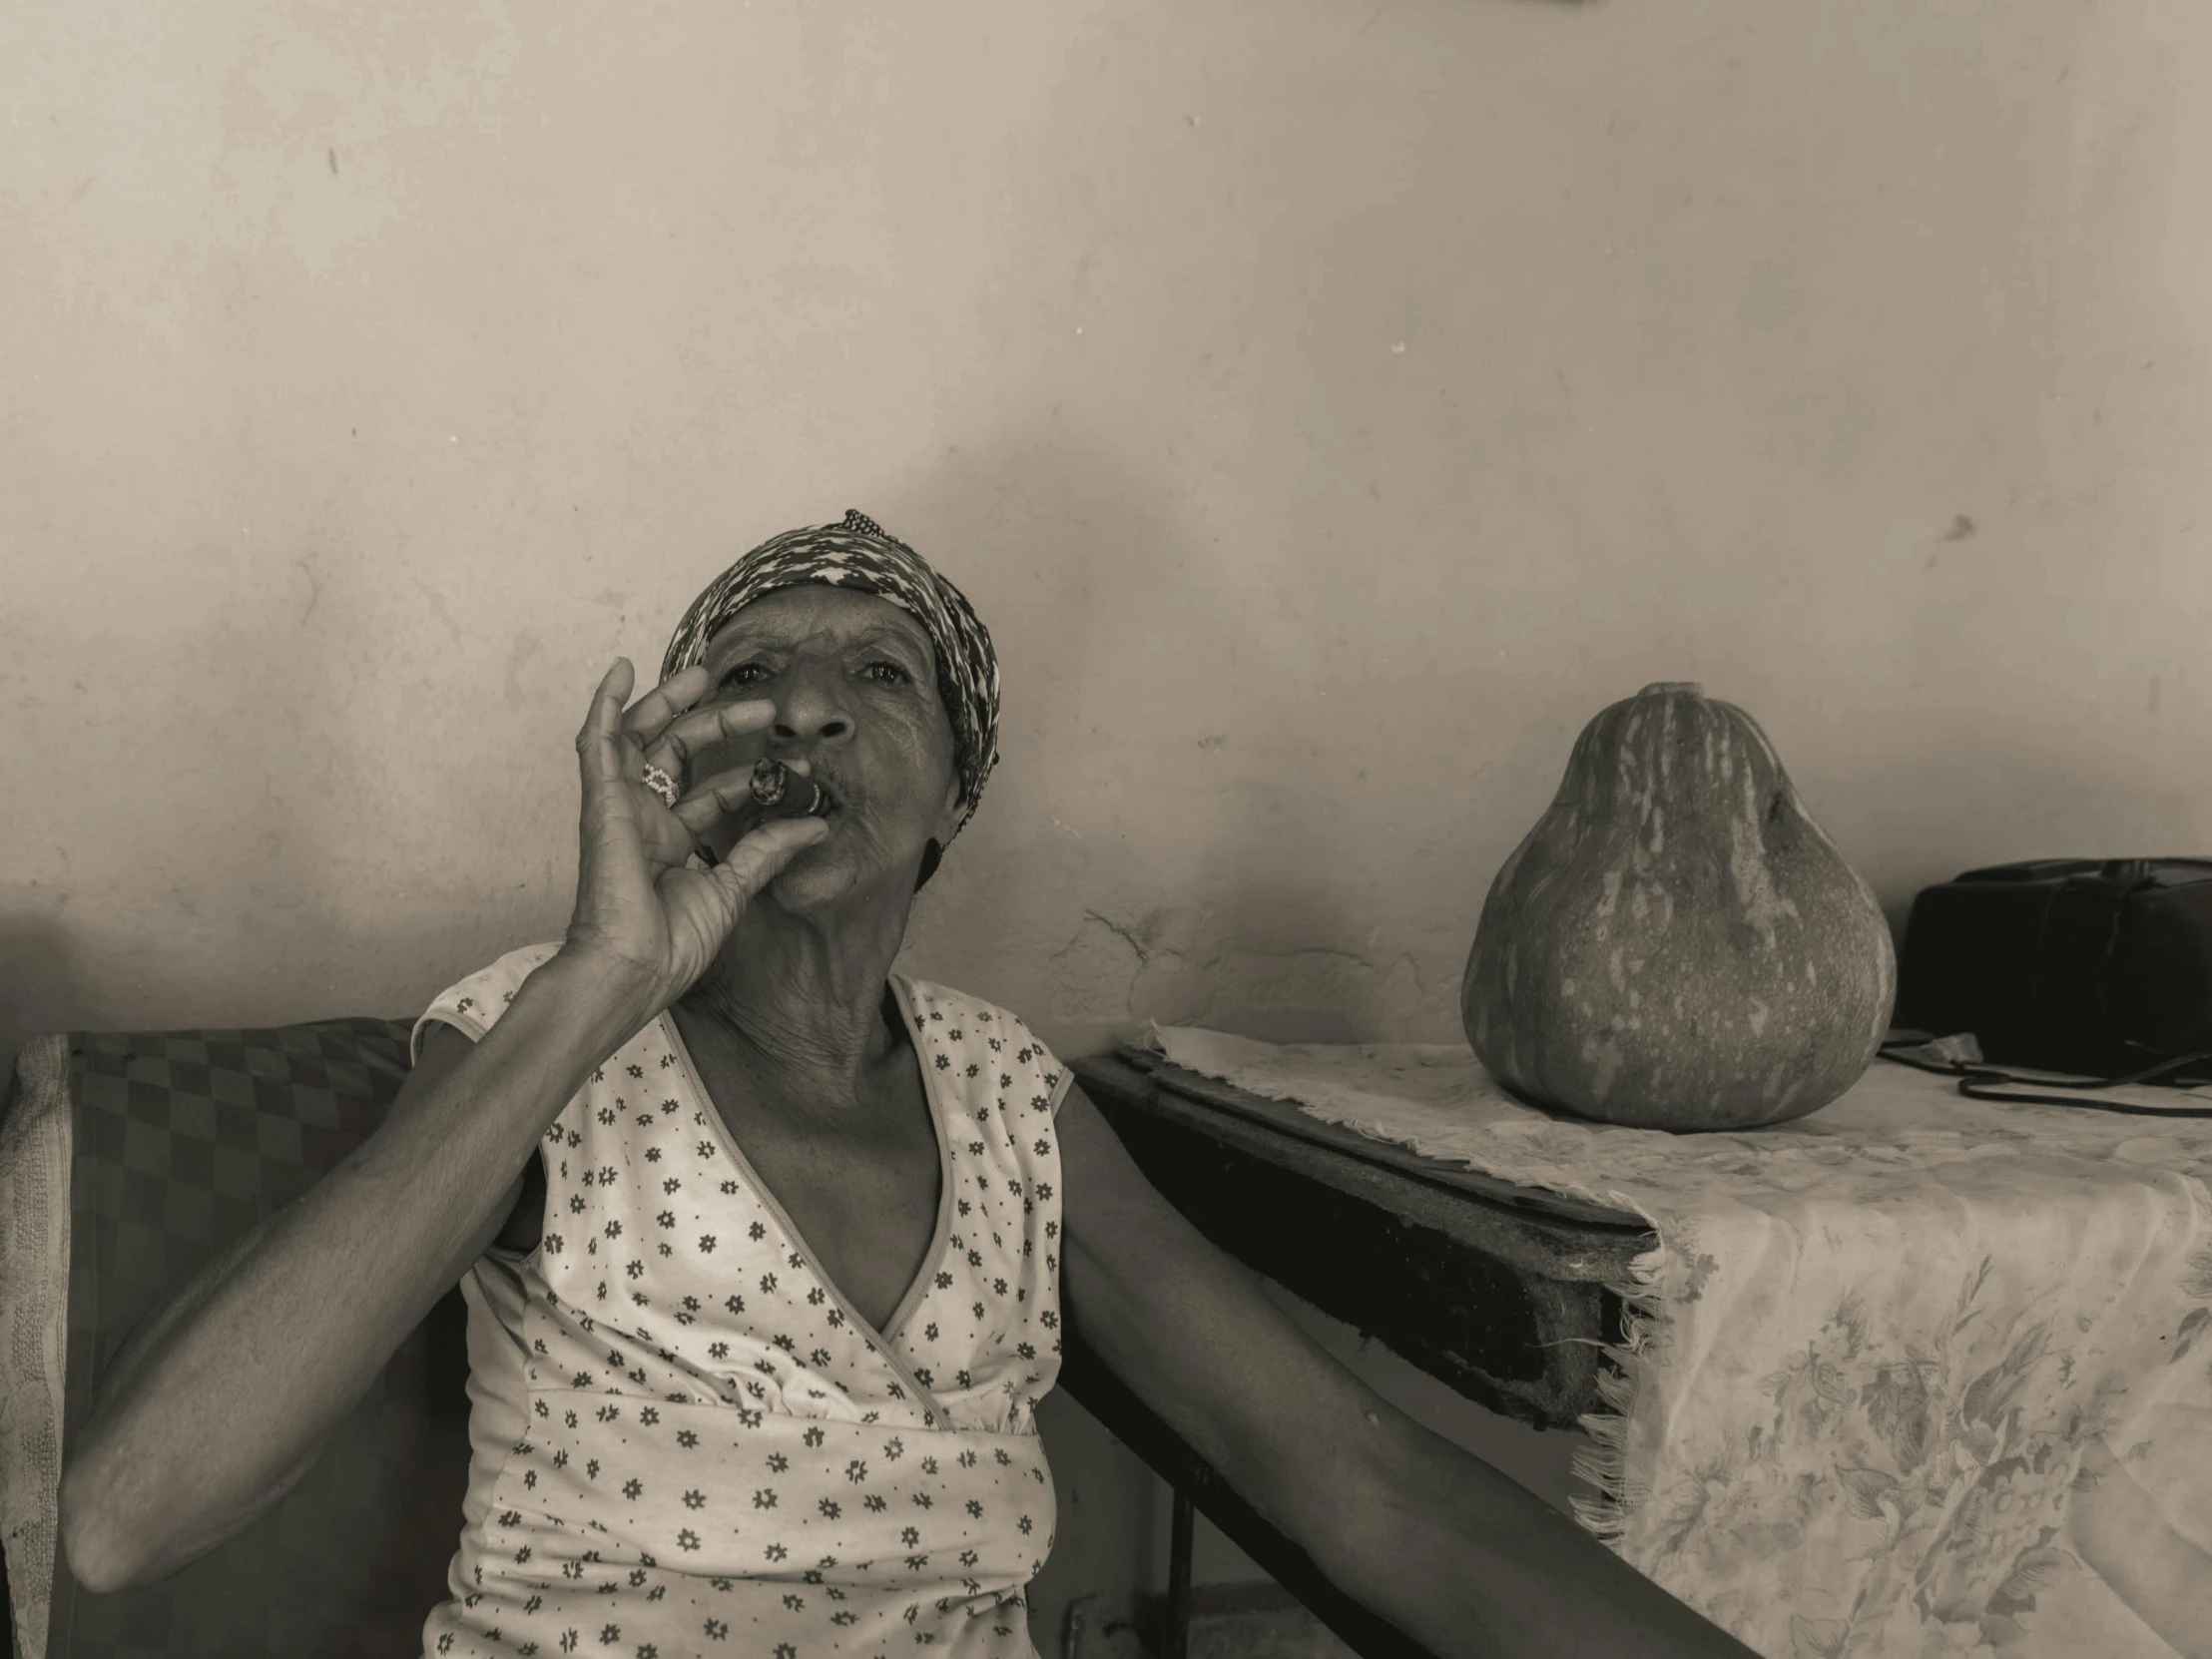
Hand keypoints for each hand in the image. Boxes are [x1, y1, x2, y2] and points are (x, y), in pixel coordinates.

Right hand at [560, 659, 827, 1013]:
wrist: (633, 968)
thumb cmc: (670, 944)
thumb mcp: (732, 889)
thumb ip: (767, 850)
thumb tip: (815, 825)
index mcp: (673, 843)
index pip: (714, 793)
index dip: (750, 775)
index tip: (793, 763)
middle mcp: (646, 819)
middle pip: (680, 754)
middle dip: (717, 724)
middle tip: (761, 705)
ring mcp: (622, 807)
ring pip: (643, 737)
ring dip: (670, 703)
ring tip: (702, 675)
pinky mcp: (602, 801)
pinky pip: (598, 742)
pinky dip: (605, 704)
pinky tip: (621, 670)